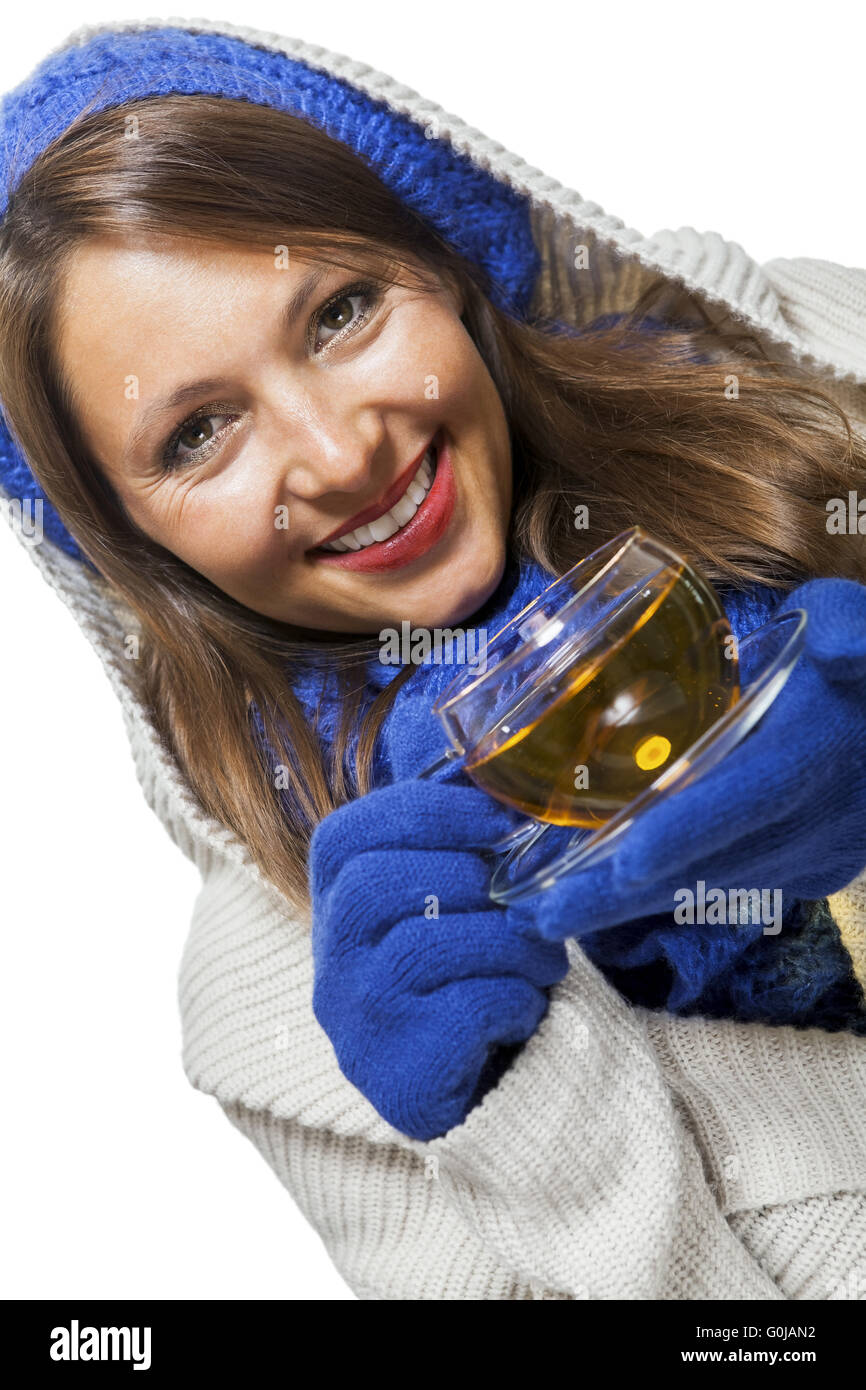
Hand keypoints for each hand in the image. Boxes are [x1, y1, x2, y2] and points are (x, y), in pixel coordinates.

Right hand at [309, 779, 569, 1140]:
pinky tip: (524, 1008)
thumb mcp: (453, 897)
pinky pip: (465, 1008)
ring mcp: (354, 1021)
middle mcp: (328, 960)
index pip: (347, 834)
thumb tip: (497, 764)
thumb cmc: (472, 971)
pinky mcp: (397, 1076)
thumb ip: (457, 838)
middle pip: (377, 885)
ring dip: (509, 942)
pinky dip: (515, 998)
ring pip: (424, 946)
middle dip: (472, 879)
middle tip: (531, 898)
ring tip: (544, 959)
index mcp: (335, 900)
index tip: (500, 817)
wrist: (485, 1089)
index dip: (427, 812)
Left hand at [530, 577, 865, 941]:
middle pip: (710, 866)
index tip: (620, 862)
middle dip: (622, 894)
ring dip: (631, 906)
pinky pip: (729, 890)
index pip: (747, 799)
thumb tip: (844, 646)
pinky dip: (665, 896)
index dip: (685, 832)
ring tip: (549, 914)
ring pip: (713, 889)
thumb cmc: (863, 668)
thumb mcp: (857, 622)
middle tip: (539, 915)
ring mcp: (814, 856)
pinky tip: (605, 898)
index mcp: (815, 750)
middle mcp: (817, 819)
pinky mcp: (809, 873)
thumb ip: (852, 632)